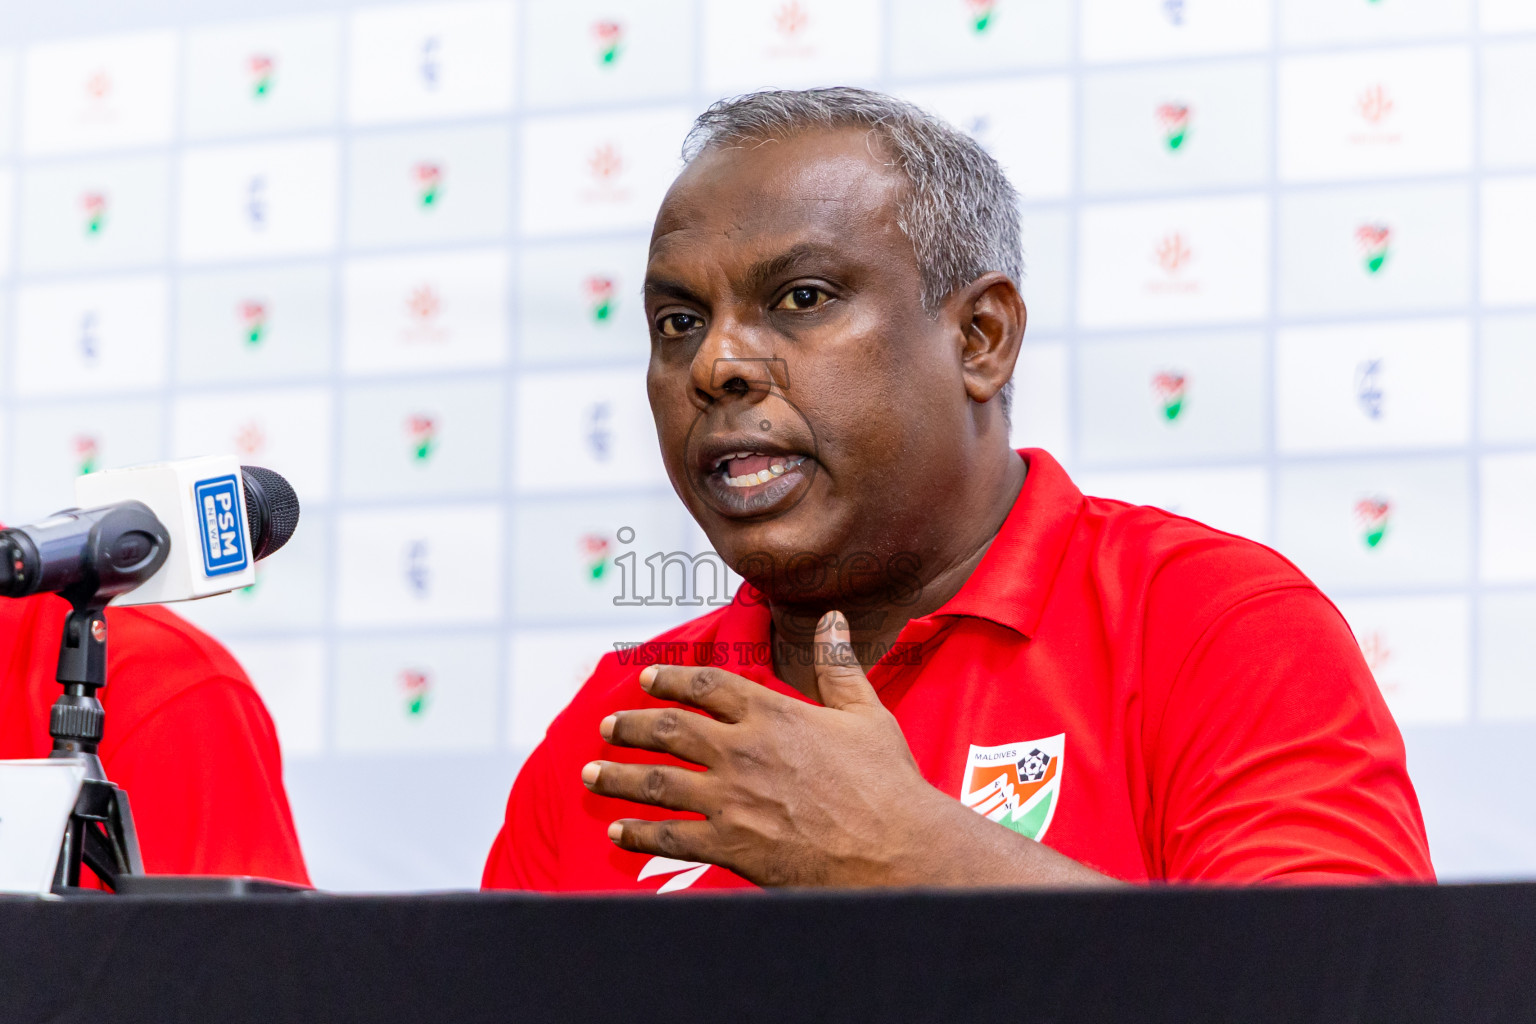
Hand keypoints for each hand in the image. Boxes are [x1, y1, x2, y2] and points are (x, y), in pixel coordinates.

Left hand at [582, 611, 952, 886]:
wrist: (895, 850)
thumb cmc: (887, 783)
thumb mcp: (866, 713)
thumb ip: (838, 665)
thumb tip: (832, 619)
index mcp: (773, 713)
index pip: (707, 685)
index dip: (672, 680)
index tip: (648, 679)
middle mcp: (742, 750)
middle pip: (669, 730)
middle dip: (632, 726)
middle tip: (608, 726)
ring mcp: (731, 799)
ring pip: (656, 781)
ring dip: (617, 776)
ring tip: (591, 774)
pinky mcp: (730, 845)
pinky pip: (669, 836)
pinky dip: (637, 832)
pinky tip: (617, 831)